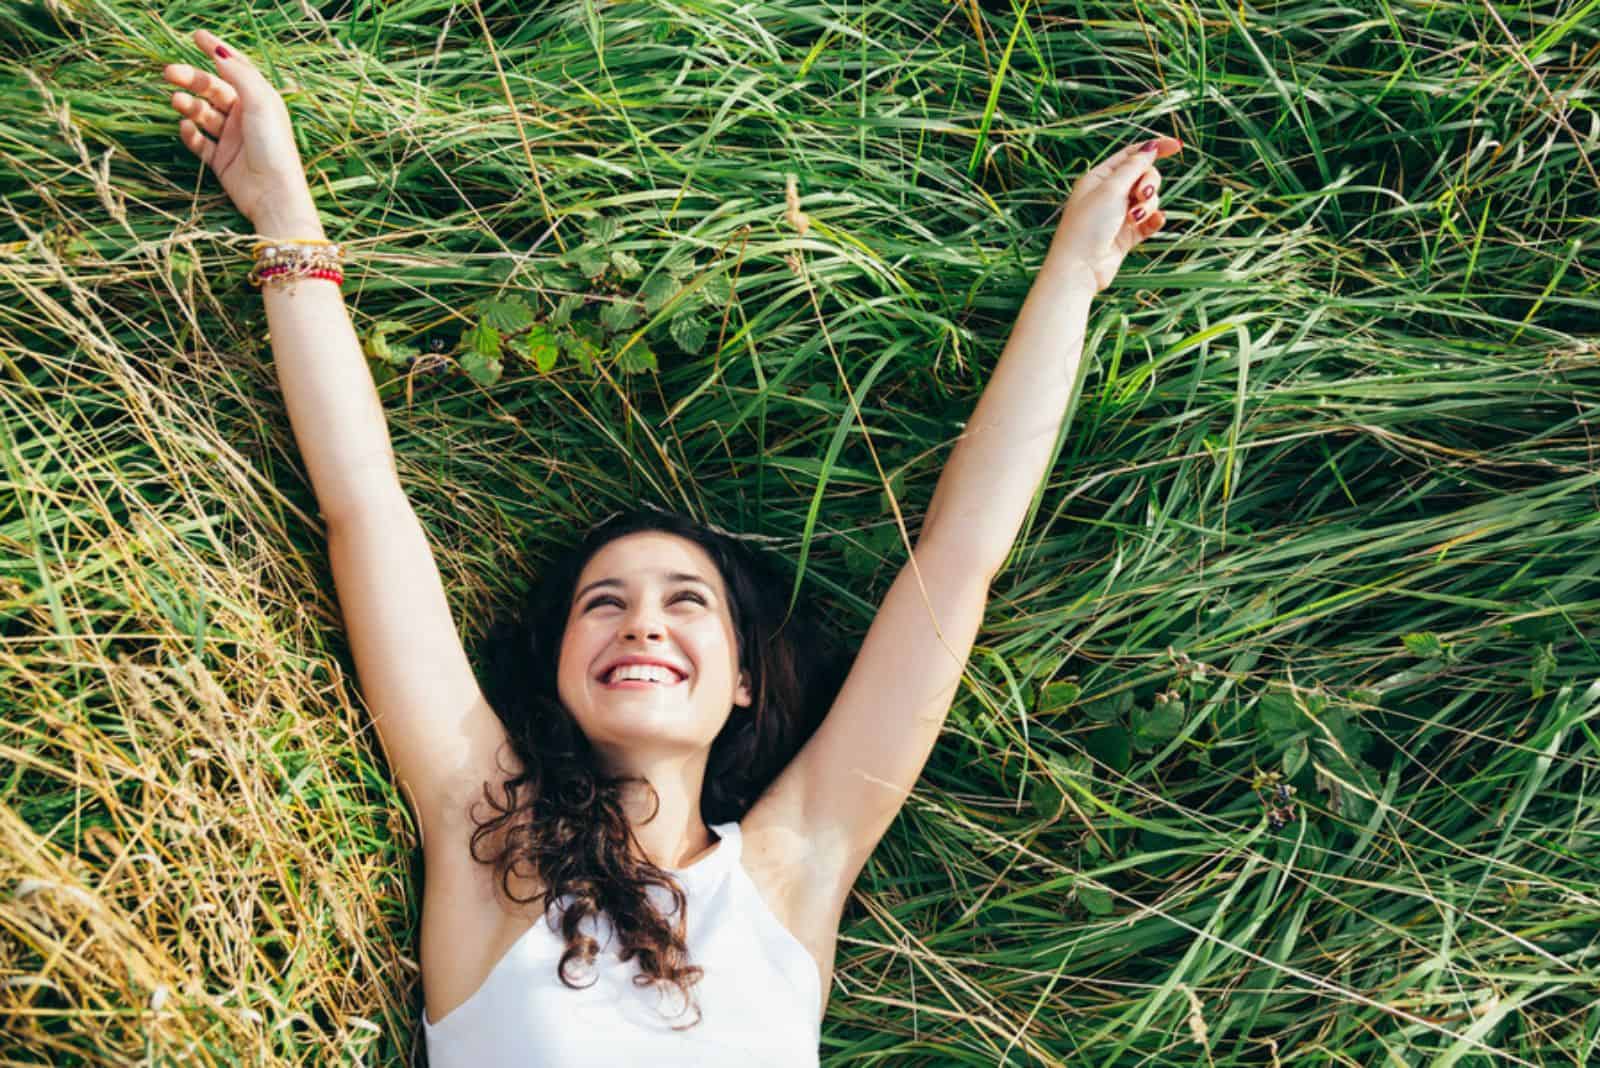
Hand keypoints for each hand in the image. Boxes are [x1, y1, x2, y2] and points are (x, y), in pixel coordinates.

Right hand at [161, 28, 317, 231]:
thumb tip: (220, 51)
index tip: (196, 36)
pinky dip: (190, 133)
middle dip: (191, 79)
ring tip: (176, 100)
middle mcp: (245, 117)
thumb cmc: (273, 147)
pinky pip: (199, 141)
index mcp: (260, 100)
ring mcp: (232, 138)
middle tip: (169, 72)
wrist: (274, 195)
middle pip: (212, 89)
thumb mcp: (261, 104)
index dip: (216, 51)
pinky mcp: (221, 160)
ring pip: (202, 113)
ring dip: (188, 105)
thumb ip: (240, 75)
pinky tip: (187, 129)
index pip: (235, 68)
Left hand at [1047, 136, 1181, 294]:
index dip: (1154, 149)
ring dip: (1148, 206)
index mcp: (1100, 178)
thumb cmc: (1088, 225)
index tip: (1177, 146)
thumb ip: (1134, 167)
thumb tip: (1150, 148)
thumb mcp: (1111, 189)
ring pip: (1149, 200)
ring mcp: (1119, 215)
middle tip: (1141, 195)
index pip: (1131, 155)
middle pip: (1144, 176)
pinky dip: (1154, 220)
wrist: (1080, 268)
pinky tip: (1155, 222)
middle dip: (1149, 183)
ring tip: (1134, 218)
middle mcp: (1109, 194)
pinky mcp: (1127, 235)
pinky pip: (1150, 221)